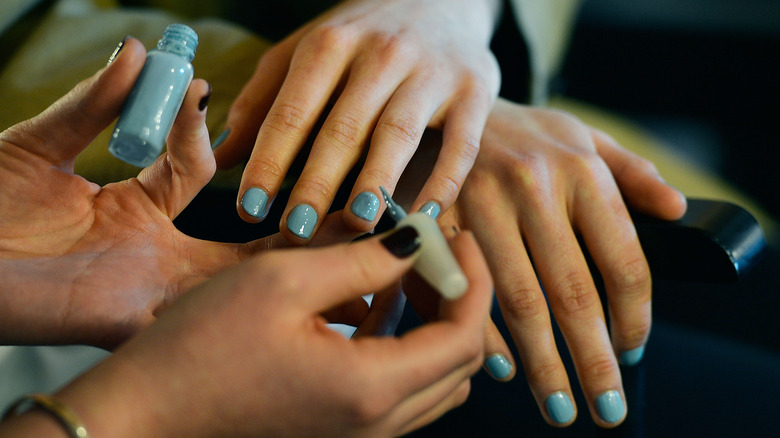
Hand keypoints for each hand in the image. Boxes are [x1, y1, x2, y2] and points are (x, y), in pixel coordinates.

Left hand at [0, 38, 359, 348]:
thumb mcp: (36, 146)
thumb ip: (91, 105)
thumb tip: (139, 53)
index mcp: (135, 206)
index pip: (197, 169)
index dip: (202, 131)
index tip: (197, 90)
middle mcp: (154, 252)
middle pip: (242, 243)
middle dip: (298, 230)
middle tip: (350, 211)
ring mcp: (147, 290)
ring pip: (236, 286)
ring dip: (290, 276)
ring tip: (351, 260)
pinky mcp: (128, 322)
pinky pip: (197, 323)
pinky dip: (244, 315)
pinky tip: (290, 304)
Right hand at [16, 228, 492, 437]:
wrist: (146, 412)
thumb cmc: (200, 346)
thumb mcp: (283, 281)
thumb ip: (362, 260)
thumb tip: (415, 241)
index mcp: (371, 389)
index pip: (464, 337)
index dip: (472, 279)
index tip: (457, 234)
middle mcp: (376, 425)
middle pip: (458, 362)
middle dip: (456, 298)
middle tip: (430, 249)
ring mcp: (358, 434)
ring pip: (433, 379)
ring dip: (430, 322)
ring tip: (399, 270)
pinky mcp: (337, 430)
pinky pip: (398, 390)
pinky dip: (401, 345)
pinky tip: (368, 304)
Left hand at [215, 0, 500, 241]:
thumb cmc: (362, 37)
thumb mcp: (305, 54)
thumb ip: (263, 101)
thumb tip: (220, 155)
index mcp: (330, 43)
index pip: (292, 110)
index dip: (268, 161)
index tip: (248, 208)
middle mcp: (381, 53)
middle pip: (343, 128)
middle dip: (316, 184)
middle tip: (295, 233)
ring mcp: (431, 71)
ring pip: (398, 135)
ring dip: (375, 184)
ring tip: (353, 226)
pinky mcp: (476, 90)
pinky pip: (461, 144)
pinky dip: (444, 182)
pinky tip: (423, 216)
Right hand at [397, 98, 685, 427]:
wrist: (440, 108)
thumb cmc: (518, 132)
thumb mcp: (581, 135)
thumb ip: (632, 172)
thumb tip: (677, 211)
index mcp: (579, 169)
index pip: (622, 258)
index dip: (633, 316)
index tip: (633, 352)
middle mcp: (532, 186)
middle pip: (572, 291)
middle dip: (592, 358)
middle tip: (606, 407)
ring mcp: (480, 204)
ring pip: (518, 300)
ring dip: (542, 362)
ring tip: (560, 405)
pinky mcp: (439, 221)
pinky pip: (464, 290)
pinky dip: (483, 334)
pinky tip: (503, 368)